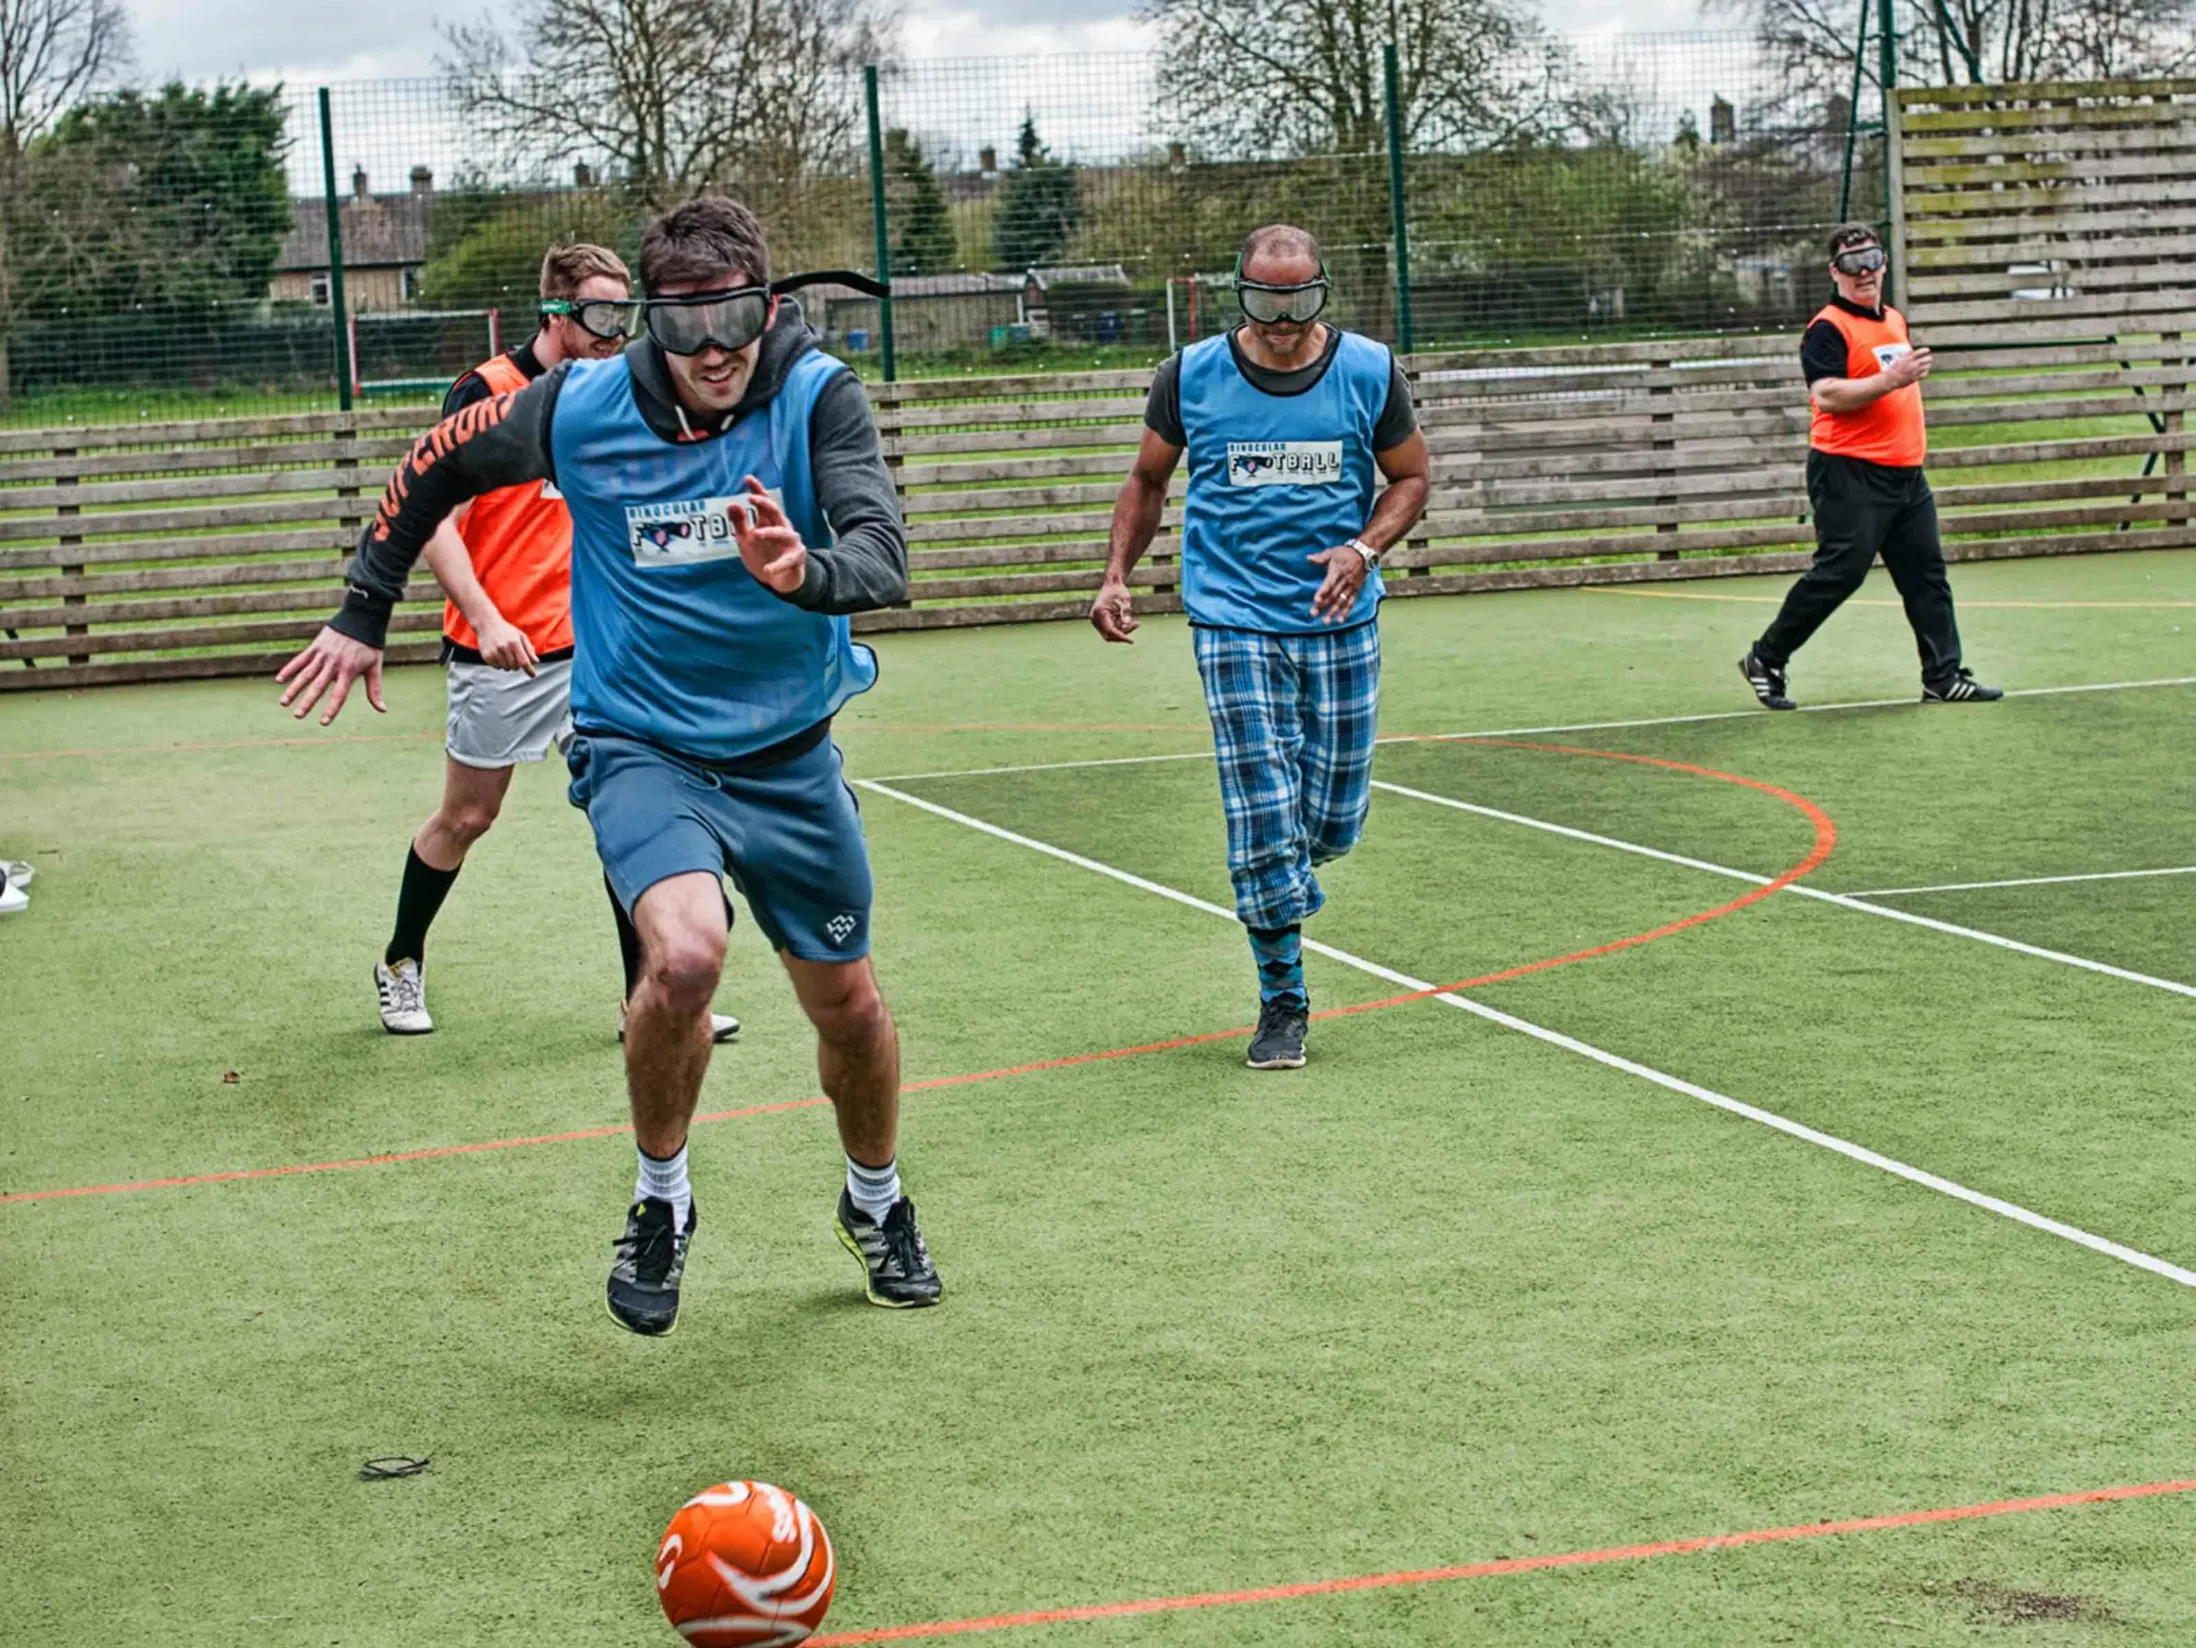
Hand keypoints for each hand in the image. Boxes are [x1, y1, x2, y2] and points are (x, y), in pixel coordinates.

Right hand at [275, 625, 385, 723]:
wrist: (361, 619)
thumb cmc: (370, 646)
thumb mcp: (375, 667)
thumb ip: (374, 689)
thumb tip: (383, 710)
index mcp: (348, 671)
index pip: (339, 694)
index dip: (331, 709)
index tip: (323, 722)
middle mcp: (333, 664)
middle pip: (318, 686)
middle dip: (307, 702)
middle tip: (298, 716)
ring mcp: (322, 655)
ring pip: (305, 674)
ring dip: (293, 689)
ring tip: (283, 703)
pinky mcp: (315, 647)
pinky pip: (300, 660)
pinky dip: (289, 669)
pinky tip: (279, 680)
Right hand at [475, 616, 538, 675]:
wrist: (487, 624)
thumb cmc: (507, 631)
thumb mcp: (521, 636)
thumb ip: (529, 649)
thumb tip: (535, 662)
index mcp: (514, 643)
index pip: (524, 661)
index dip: (529, 670)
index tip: (532, 675)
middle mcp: (504, 648)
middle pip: (515, 667)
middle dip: (517, 665)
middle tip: (514, 656)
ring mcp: (494, 652)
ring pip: (506, 668)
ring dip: (508, 665)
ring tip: (505, 654)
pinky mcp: (487, 656)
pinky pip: (497, 667)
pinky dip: (499, 664)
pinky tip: (498, 655)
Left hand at [730, 476, 805, 593]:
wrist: (778, 580)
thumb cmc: (763, 555)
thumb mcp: (746, 539)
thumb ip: (739, 523)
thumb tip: (731, 504)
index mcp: (768, 521)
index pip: (764, 503)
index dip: (757, 490)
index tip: (747, 478)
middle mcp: (782, 528)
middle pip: (776, 512)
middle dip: (765, 504)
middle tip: (752, 499)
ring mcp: (791, 543)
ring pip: (784, 533)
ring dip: (770, 532)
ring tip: (756, 534)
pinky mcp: (796, 558)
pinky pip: (788, 560)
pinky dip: (778, 565)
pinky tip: (767, 570)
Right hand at [1090, 579, 1137, 643]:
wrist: (1112, 585)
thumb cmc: (1119, 591)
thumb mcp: (1125, 599)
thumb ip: (1126, 611)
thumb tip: (1127, 623)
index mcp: (1099, 612)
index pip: (1110, 630)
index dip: (1121, 637)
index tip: (1131, 641)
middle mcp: (1095, 618)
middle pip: (1109, 635)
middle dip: (1123, 634)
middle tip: (1136, 624)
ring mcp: (1096, 621)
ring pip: (1111, 634)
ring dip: (1123, 630)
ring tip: (1134, 621)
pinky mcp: (1100, 622)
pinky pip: (1111, 630)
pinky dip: (1120, 628)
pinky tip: (1127, 620)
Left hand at [1308, 542, 1370, 624]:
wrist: (1364, 554)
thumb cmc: (1345, 553)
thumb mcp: (1332, 552)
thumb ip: (1320, 558)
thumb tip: (1308, 558)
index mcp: (1337, 572)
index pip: (1329, 584)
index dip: (1322, 592)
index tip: (1316, 600)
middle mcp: (1344, 581)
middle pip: (1333, 595)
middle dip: (1323, 605)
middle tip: (1314, 614)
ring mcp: (1351, 587)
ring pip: (1341, 601)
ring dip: (1333, 612)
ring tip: (1326, 621)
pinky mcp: (1356, 590)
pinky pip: (1351, 602)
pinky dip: (1346, 612)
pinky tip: (1340, 620)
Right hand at [1887, 346, 1932, 386]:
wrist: (1891, 379)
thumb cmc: (1894, 369)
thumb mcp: (1899, 359)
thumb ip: (1907, 355)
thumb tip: (1913, 351)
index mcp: (1908, 358)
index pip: (1920, 352)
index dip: (1925, 350)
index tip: (1928, 350)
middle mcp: (1912, 364)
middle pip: (1926, 359)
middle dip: (1928, 358)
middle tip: (1929, 359)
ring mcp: (1914, 371)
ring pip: (1927, 366)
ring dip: (1927, 365)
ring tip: (1927, 365)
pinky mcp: (1915, 378)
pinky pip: (1925, 374)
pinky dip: (1925, 372)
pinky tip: (1923, 372)